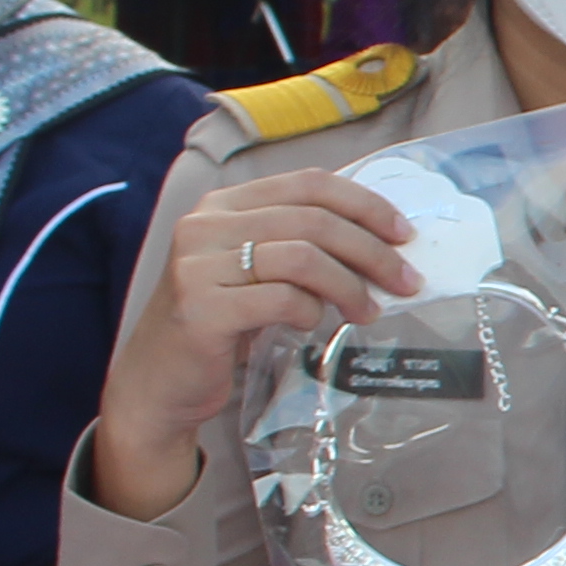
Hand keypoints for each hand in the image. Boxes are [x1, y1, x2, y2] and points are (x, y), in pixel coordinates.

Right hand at [96, 174, 422, 497]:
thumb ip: (300, 246)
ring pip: (303, 258)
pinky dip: (310, 312)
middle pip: (313, 220)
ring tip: (368, 312)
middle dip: (372, 251)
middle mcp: (206, 225)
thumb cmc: (220, 324)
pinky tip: (313, 325)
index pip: (308, 183)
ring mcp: (198, 264)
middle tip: (406, 282)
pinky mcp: (201, 308)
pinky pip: (281, 299)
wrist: (159, 382)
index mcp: (224, 205)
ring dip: (350, 286)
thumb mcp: (256, 272)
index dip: (365, 205)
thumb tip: (382, 244)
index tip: (404, 234)